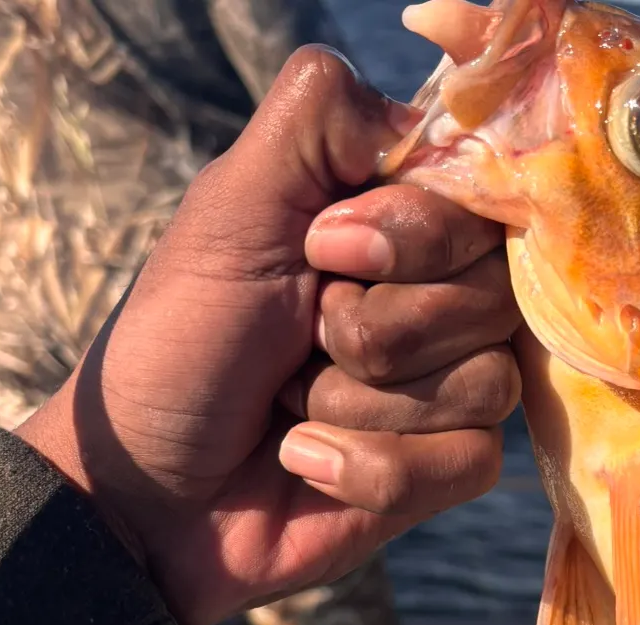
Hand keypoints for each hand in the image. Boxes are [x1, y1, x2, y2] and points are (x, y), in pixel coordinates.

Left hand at [17, 46, 520, 624]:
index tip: (323, 249)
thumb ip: (322, 120)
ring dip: (360, 403)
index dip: (414, 234)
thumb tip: (433, 119)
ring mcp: (450, 387)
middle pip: (492, 295)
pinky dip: (370, 467)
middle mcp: (438, 296)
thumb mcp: (234, 207)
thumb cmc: (179, 344)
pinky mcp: (449, 470)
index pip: (479, 202)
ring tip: (293, 405)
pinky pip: (468, 461)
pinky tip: (307, 463)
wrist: (147, 490)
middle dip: (374, 327)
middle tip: (298, 336)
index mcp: (394, 221)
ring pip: (486, 383)